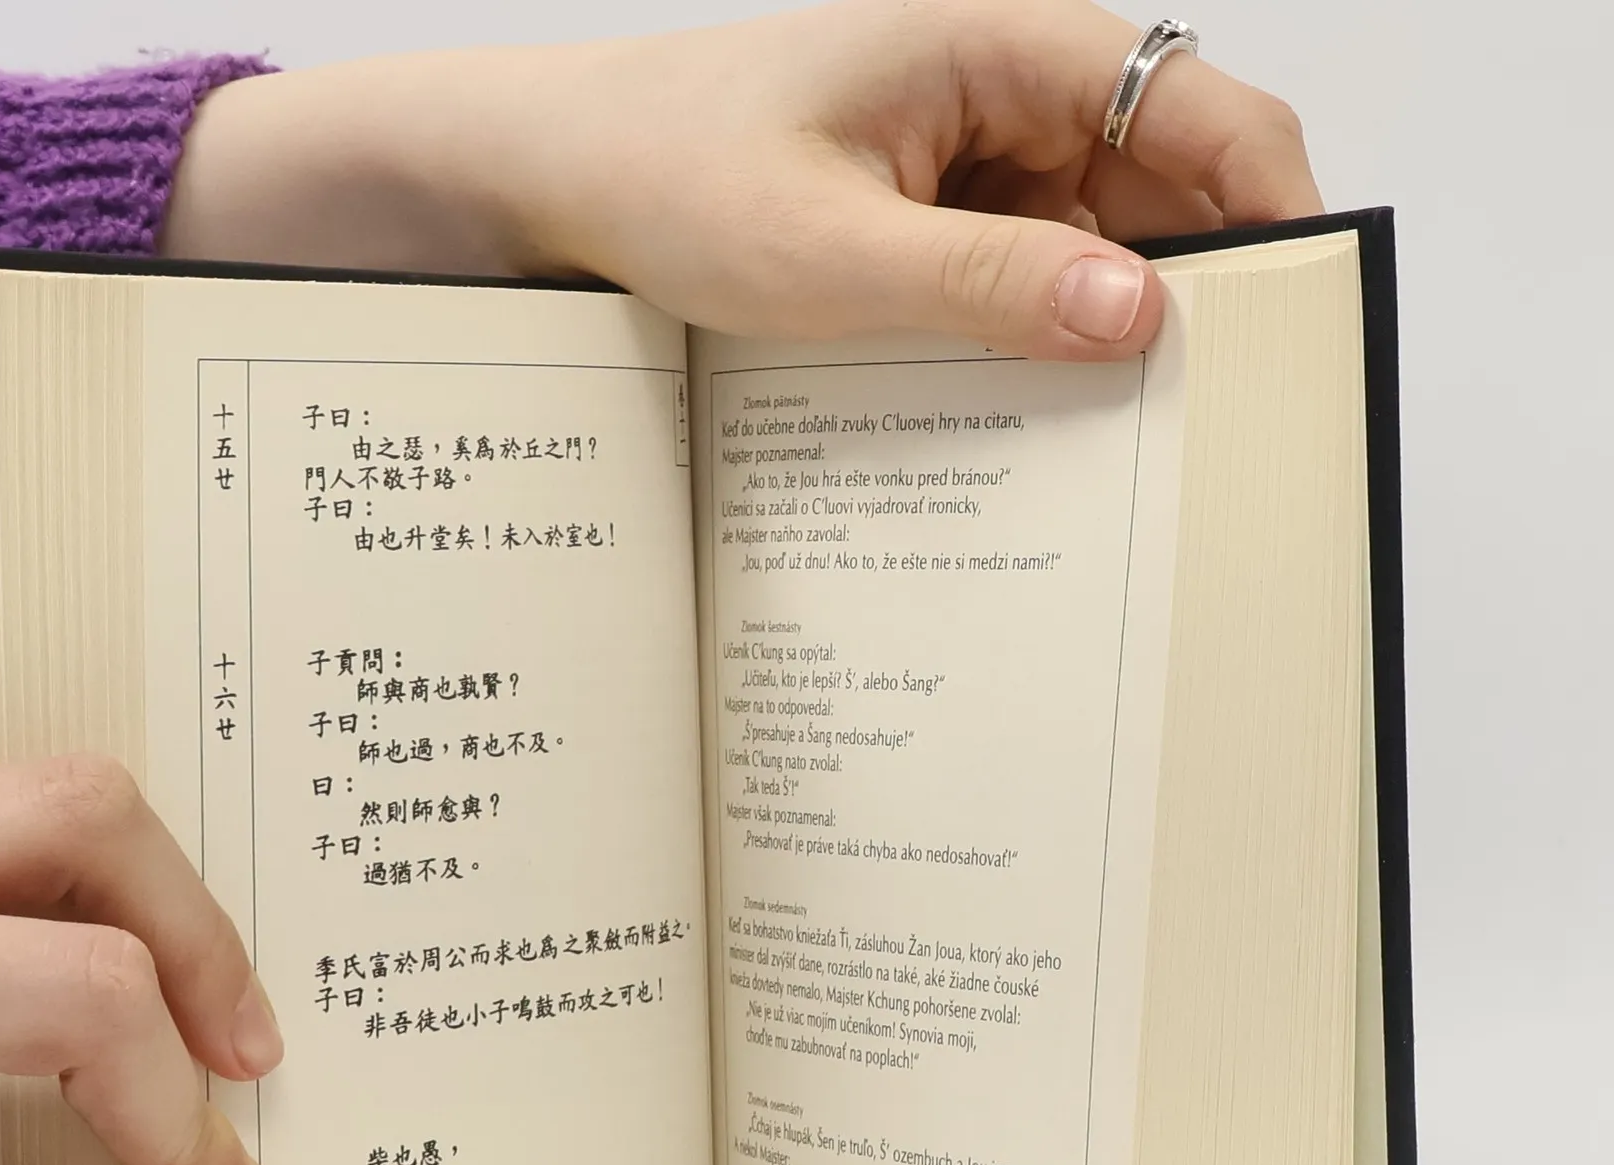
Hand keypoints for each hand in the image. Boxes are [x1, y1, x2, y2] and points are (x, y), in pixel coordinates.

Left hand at [162, 0, 1320, 359]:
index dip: (1271, 207)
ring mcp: (958, 161)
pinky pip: (1008, 281)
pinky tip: (1011, 419)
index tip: (1293, 322)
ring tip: (1104, 443)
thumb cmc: (658, 173)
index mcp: (997, 50)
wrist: (541, 176)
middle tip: (1196, 419)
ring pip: (1084, 247)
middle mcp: (996, 95)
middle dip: (1184, 295)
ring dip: (1095, 334)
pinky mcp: (917, 220)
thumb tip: (1138, 318)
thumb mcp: (824, 252)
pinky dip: (1021, 344)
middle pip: (1155, 188)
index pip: (1197, 109)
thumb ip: (985, 287)